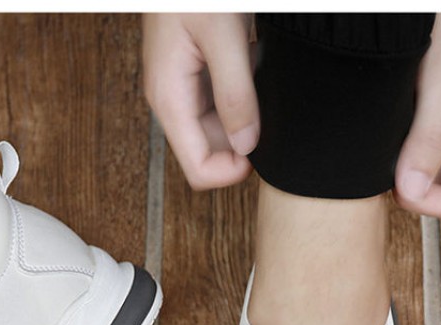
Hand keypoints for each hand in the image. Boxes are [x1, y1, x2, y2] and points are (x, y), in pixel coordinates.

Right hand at [143, 13, 257, 189]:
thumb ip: (235, 94)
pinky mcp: (195, 71)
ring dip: (245, 118)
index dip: (232, 171)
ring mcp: (183, 86)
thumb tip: (247, 144)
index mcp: (170, 99)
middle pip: (210, 151)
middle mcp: (173, 99)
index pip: (198, 168)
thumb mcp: (223, 36)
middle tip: (270, 117)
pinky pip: (221, 102)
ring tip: (261, 84)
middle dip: (241, 144)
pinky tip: (256, 67)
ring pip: (218, 129)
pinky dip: (243, 95)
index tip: (262, 153)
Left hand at [395, 13, 440, 219]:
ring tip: (377, 148)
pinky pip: (407, 150)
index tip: (395, 187)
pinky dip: (389, 150)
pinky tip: (377, 134)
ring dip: (396, 170)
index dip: (425, 203)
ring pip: (420, 173)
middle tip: (379, 169)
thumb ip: (430, 133)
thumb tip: (413, 190)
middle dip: (408, 189)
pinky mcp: (424, 115)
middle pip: (437, 191)